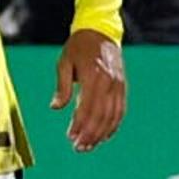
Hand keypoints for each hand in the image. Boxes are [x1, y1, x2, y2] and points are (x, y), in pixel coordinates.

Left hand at [51, 28, 126, 151]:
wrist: (100, 31)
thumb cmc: (78, 47)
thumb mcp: (64, 63)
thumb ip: (62, 87)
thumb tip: (55, 107)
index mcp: (93, 76)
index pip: (87, 108)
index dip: (79, 125)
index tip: (71, 137)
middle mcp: (109, 82)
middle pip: (101, 116)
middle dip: (90, 134)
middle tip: (79, 148)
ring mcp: (118, 85)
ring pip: (113, 116)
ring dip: (101, 134)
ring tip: (90, 146)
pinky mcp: (122, 86)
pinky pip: (120, 110)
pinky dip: (114, 125)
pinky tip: (105, 135)